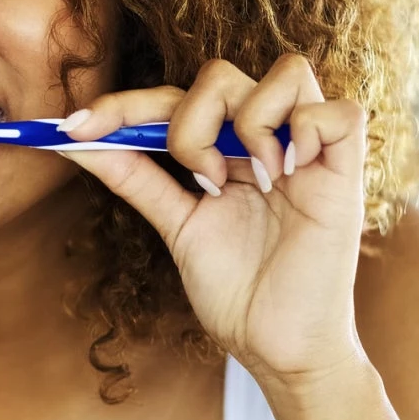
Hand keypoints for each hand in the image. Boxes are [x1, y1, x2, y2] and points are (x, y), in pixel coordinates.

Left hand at [58, 55, 369, 391]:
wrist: (274, 347)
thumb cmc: (235, 290)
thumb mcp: (175, 224)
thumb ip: (135, 177)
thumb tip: (76, 141)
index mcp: (226, 149)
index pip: (173, 98)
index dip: (122, 105)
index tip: (72, 129)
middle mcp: (267, 140)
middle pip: (221, 75)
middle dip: (189, 122)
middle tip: (200, 180)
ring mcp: (309, 152)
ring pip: (285, 72)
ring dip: (249, 122)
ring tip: (250, 181)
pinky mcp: (347, 174)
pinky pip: (339, 112)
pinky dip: (306, 129)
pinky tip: (286, 175)